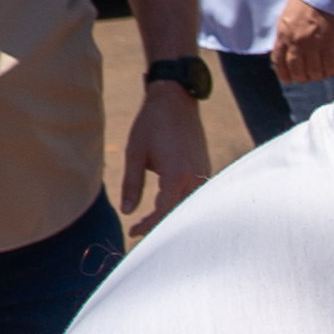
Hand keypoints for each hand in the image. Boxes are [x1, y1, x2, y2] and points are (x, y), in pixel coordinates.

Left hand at [121, 77, 211, 237]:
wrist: (176, 100)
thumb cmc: (152, 124)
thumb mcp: (134, 153)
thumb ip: (131, 184)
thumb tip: (127, 212)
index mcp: (175, 174)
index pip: (163, 211)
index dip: (148, 226)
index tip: (132, 232)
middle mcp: (194, 177)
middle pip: (181, 214)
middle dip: (163, 227)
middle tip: (143, 234)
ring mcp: (203, 173)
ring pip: (193, 207)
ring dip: (176, 217)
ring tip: (157, 225)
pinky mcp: (205, 169)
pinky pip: (198, 195)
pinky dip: (184, 205)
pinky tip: (172, 209)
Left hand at [272, 0, 333, 84]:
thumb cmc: (307, 2)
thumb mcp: (288, 17)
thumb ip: (287, 35)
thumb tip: (289, 52)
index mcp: (283, 33)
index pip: (279, 61)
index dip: (283, 74)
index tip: (288, 79)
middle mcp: (296, 41)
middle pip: (297, 70)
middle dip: (303, 77)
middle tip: (309, 76)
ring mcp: (313, 43)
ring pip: (314, 72)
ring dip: (318, 75)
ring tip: (321, 72)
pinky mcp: (329, 43)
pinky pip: (330, 66)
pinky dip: (331, 71)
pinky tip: (332, 69)